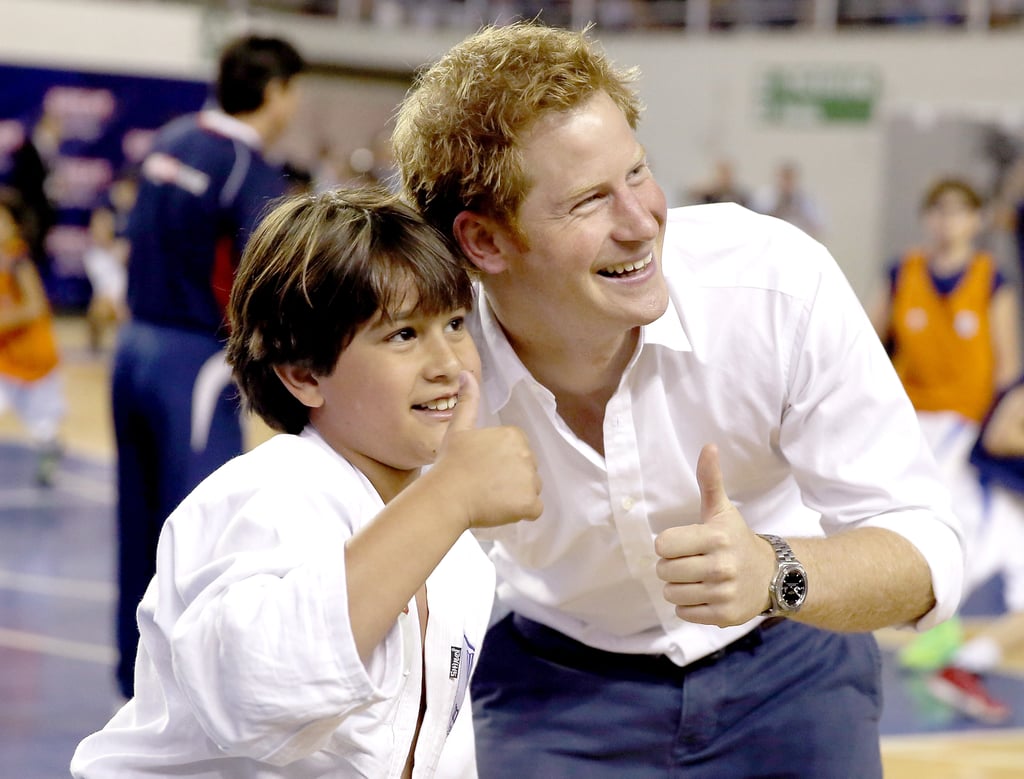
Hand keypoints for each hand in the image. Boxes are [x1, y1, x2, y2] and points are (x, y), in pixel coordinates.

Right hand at [431, 371, 542, 529]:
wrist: (447, 495)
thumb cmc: (451, 463)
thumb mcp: (459, 428)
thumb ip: (468, 401)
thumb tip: (466, 373)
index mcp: (514, 435)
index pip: (519, 452)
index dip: (502, 463)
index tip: (483, 469)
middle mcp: (527, 454)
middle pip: (527, 470)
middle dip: (510, 479)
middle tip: (485, 484)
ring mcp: (530, 480)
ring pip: (531, 489)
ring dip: (516, 496)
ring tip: (491, 497)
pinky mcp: (530, 503)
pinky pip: (534, 509)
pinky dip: (521, 512)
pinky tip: (501, 509)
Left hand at [654, 444, 775, 625]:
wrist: (771, 576)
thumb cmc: (735, 539)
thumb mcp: (722, 510)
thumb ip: (709, 480)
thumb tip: (708, 446)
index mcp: (715, 537)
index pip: (662, 545)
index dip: (669, 544)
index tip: (686, 543)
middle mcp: (721, 566)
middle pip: (664, 571)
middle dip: (671, 566)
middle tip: (691, 561)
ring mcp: (723, 593)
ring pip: (671, 594)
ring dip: (678, 587)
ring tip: (697, 578)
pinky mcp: (724, 616)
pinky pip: (683, 613)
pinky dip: (688, 606)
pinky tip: (705, 594)